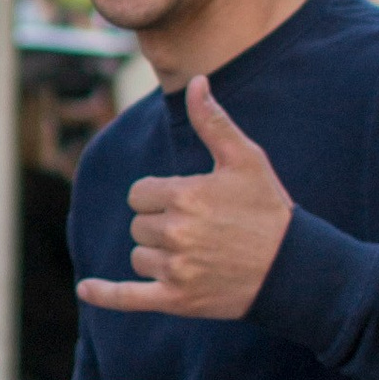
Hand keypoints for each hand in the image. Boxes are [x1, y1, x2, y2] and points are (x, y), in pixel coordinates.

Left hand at [78, 79, 291, 319]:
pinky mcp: (177, 299)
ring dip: (158, 255)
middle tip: (200, 230)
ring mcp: (175, 268)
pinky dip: (105, 294)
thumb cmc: (268, 209)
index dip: (159, 197)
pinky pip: (128, 297)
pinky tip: (84, 289)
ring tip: (198, 254)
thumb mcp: (245, 159)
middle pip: (138, 225)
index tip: (188, 202)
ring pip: (139, 256)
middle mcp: (176, 232)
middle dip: (161, 225)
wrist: (294, 268)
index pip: (139, 194)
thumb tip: (196, 81)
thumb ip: (213, 121)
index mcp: (185, 195)